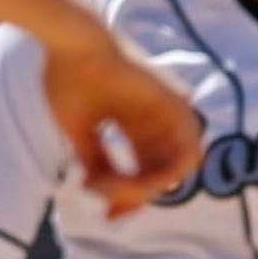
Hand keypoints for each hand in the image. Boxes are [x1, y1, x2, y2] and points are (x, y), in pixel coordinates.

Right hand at [37, 23, 202, 216]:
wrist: (72, 43)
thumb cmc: (68, 78)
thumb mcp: (80, 131)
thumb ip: (96, 161)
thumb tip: (98, 191)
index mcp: (133, 120)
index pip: (143, 168)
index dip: (128, 196)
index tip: (108, 215)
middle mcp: (153, 120)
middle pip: (160, 172)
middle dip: (137, 197)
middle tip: (112, 208)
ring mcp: (166, 113)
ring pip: (178, 168)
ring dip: (150, 188)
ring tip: (121, 189)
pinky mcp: (174, 105)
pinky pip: (188, 151)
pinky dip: (166, 174)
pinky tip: (137, 180)